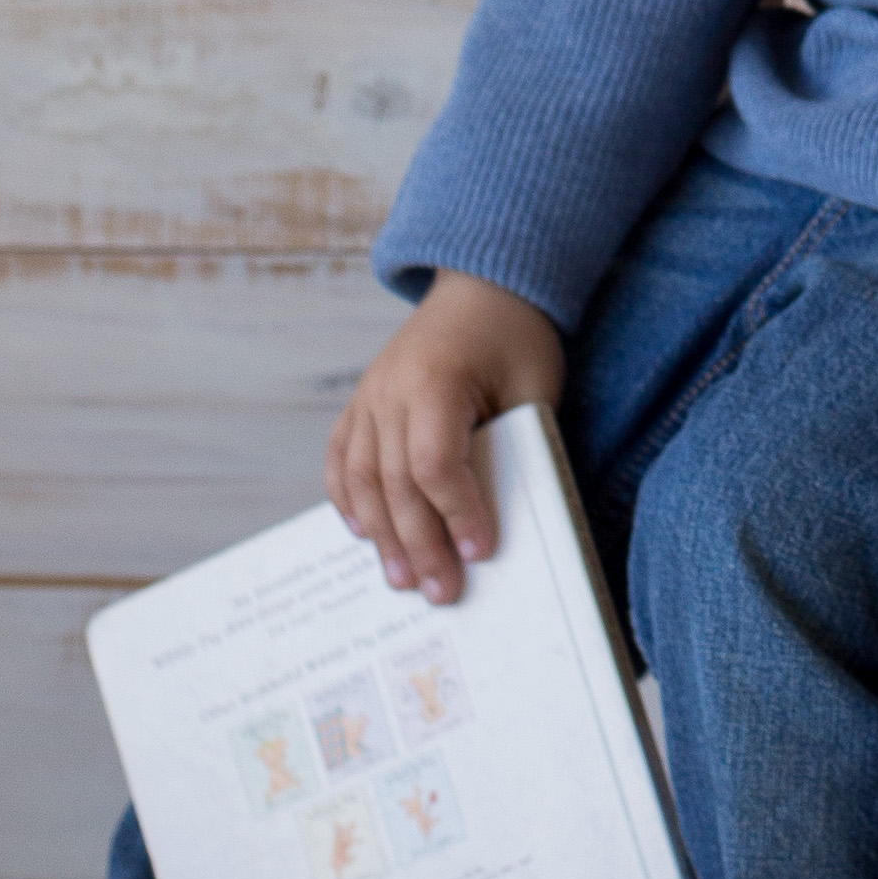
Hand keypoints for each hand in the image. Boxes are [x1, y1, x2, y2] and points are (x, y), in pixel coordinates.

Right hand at [326, 270, 565, 603]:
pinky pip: (344, 457)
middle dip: (420, 543)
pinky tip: (362, 533)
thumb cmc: (516, 338)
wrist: (482, 286)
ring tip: (402, 579)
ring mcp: (369, 395)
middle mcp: (389, 389)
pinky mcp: (362, 401)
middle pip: (395, 482)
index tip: (481, 551)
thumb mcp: (534, 385)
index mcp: (435, 380)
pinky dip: (348, 498)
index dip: (458, 513)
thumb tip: (508, 517)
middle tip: (441, 592)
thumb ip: (517, 444)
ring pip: (363, 478)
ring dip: (381, 535)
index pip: (436, 463)